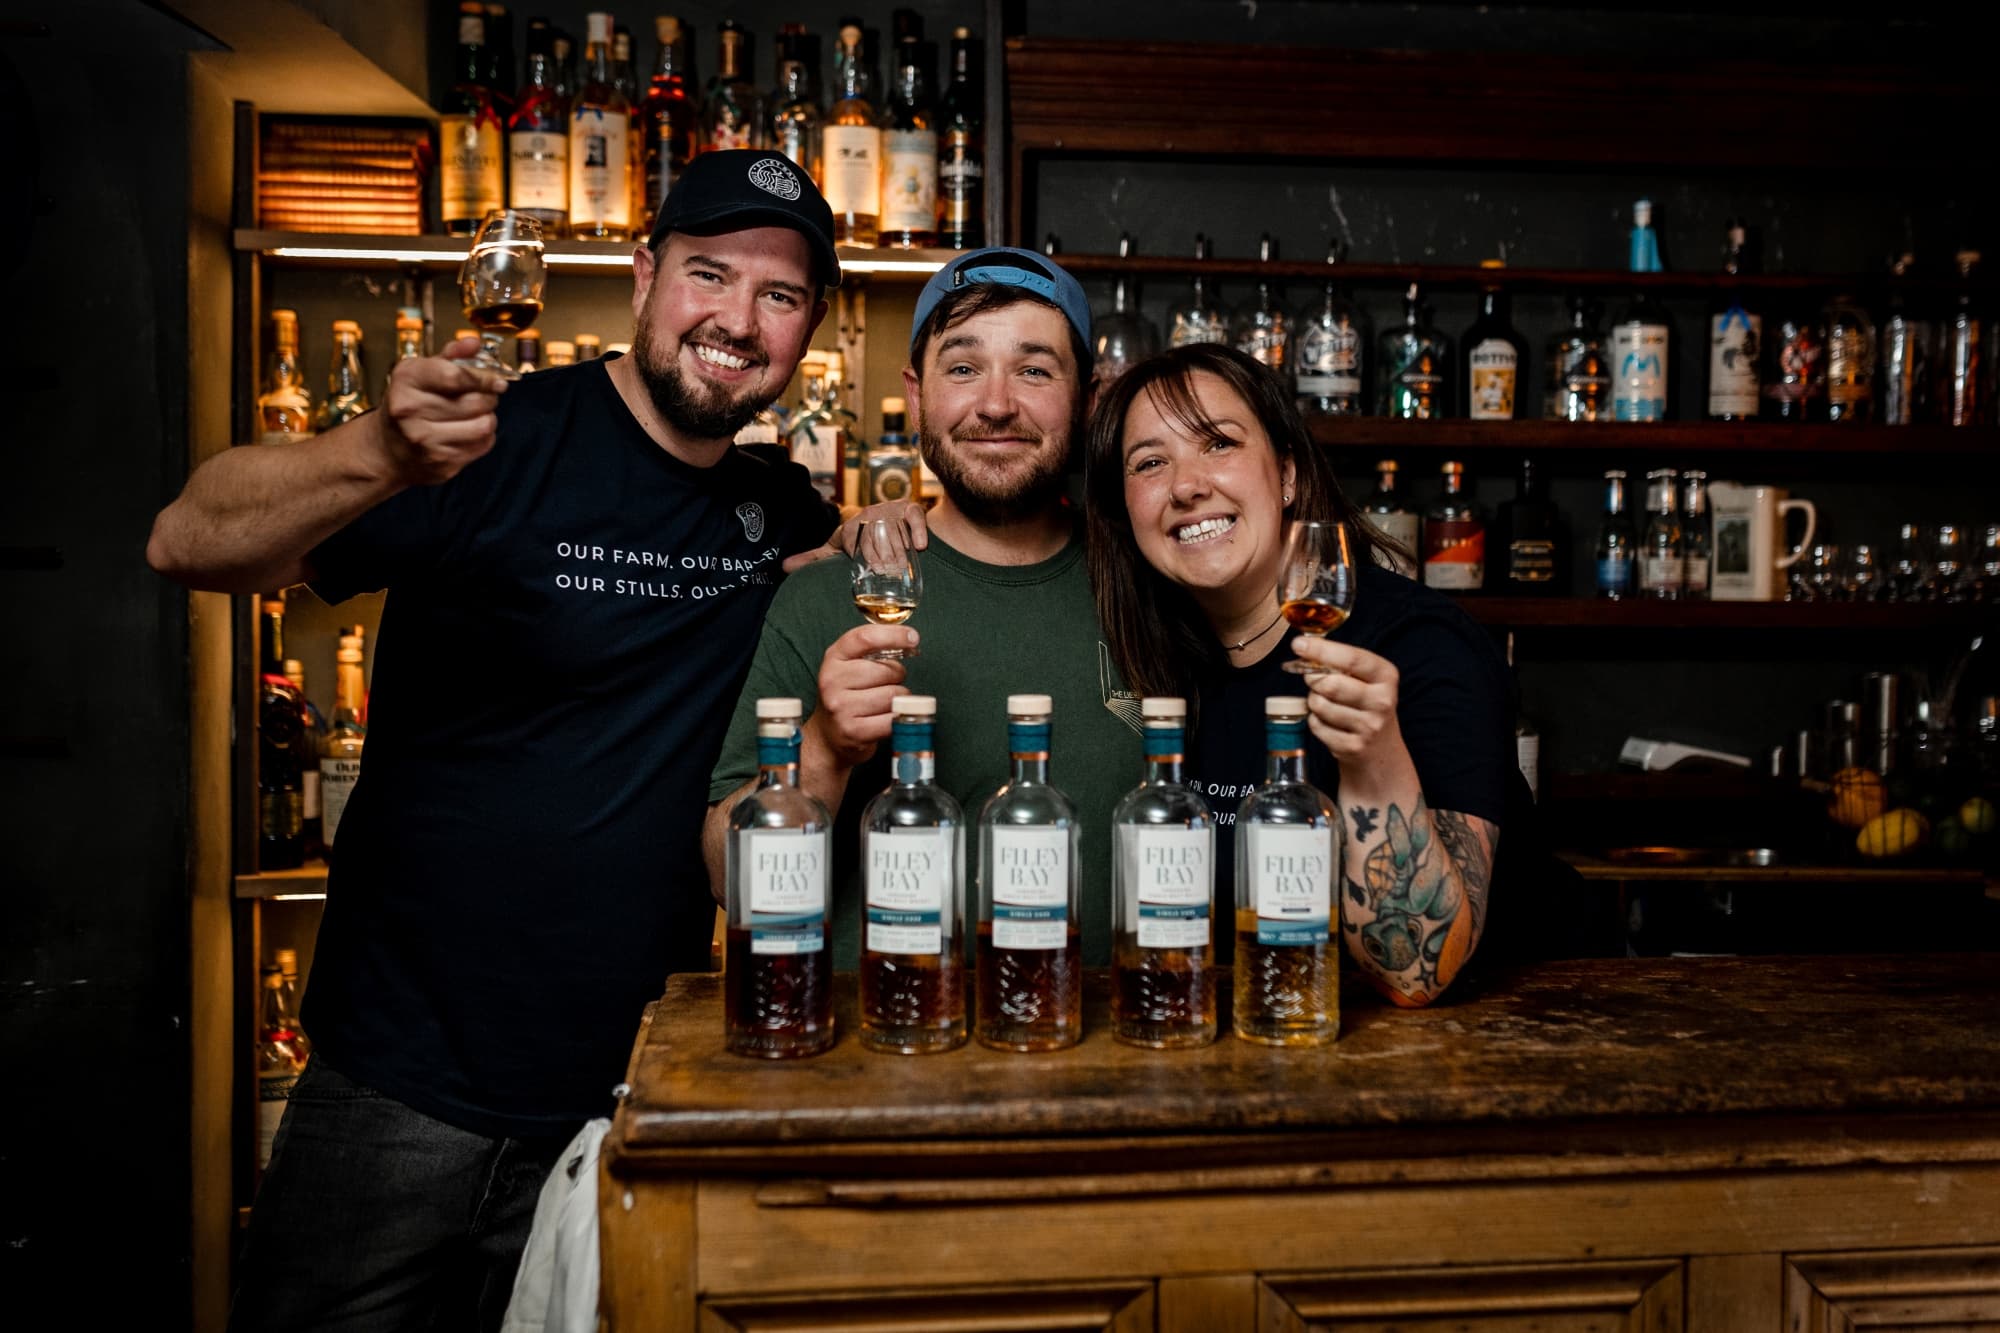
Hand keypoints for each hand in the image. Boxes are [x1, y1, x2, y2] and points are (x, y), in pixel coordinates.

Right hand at [374, 337, 510, 487]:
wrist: (387, 449)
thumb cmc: (408, 405)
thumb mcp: (421, 373)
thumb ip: (450, 356)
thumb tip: (474, 342)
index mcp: (406, 380)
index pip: (456, 376)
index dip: (484, 377)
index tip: (497, 380)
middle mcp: (410, 409)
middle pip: (475, 401)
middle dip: (488, 397)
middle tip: (484, 396)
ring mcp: (424, 439)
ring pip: (483, 425)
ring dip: (488, 418)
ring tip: (477, 414)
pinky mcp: (440, 463)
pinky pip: (482, 445)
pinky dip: (483, 437)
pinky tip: (468, 432)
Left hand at [781, 498, 929, 572]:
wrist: (886, 516)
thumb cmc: (857, 538)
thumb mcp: (835, 547)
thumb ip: (814, 558)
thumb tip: (783, 567)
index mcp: (851, 525)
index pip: (853, 536)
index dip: (862, 552)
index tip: (871, 568)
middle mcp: (870, 514)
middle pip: (875, 535)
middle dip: (882, 555)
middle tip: (887, 572)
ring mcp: (891, 510)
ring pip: (895, 530)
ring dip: (900, 550)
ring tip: (901, 567)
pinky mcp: (910, 508)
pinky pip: (914, 517)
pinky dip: (917, 532)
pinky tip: (920, 547)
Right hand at [803, 624, 919, 769]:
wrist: (828, 736)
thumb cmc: (848, 696)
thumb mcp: (850, 666)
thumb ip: (873, 651)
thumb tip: (909, 640)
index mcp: (834, 658)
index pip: (865, 638)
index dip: (894, 635)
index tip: (913, 638)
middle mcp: (832, 680)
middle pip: (887, 670)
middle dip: (897, 677)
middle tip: (886, 685)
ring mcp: (840, 707)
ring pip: (893, 695)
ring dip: (898, 700)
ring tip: (884, 703)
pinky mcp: (853, 731)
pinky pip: (892, 720)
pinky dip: (897, 719)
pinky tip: (885, 718)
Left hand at [1292, 635, 1405, 768]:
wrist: (1382, 748)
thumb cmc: (1366, 704)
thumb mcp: (1366, 679)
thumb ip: (1341, 663)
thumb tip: (1304, 648)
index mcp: (1386, 676)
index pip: (1352, 659)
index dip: (1321, 650)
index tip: (1298, 644)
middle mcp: (1382, 701)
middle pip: (1330, 684)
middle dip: (1313, 678)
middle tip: (1312, 678)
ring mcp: (1369, 727)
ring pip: (1320, 705)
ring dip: (1314, 700)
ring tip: (1326, 702)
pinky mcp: (1352, 747)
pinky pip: (1316, 725)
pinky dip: (1315, 720)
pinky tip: (1328, 722)